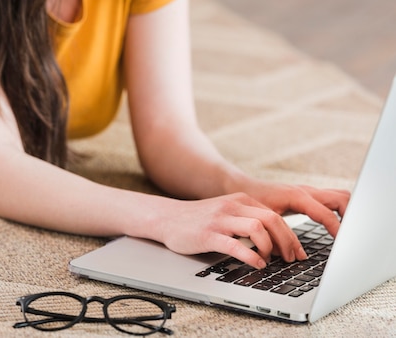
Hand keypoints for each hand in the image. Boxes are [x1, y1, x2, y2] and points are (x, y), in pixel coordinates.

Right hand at [157, 193, 308, 268]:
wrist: (166, 218)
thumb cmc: (198, 220)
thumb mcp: (226, 212)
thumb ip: (247, 219)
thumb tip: (275, 240)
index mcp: (240, 200)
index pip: (275, 215)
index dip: (291, 236)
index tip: (298, 252)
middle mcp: (232, 207)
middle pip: (271, 220)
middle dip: (287, 242)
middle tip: (291, 259)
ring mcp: (220, 220)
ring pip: (257, 229)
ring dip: (269, 248)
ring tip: (270, 260)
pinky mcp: (208, 235)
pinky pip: (235, 245)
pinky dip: (251, 256)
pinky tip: (257, 264)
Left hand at [237, 179, 349, 237]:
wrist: (242, 187)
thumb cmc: (252, 201)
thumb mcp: (265, 218)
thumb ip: (279, 235)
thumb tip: (296, 255)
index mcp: (297, 196)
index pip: (326, 213)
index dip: (338, 230)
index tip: (344, 244)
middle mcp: (306, 192)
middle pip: (342, 198)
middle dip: (352, 216)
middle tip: (353, 237)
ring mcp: (309, 192)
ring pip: (340, 196)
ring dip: (349, 212)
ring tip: (351, 233)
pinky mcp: (309, 196)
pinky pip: (332, 200)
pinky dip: (341, 211)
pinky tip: (340, 227)